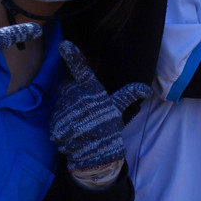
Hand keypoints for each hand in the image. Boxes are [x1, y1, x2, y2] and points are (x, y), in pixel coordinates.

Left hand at [50, 41, 150, 183]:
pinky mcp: (55, 124)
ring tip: (79, 123)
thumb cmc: (109, 129)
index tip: (65, 45)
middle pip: (67, 87)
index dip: (73, 56)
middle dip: (72, 95)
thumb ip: (128, 95)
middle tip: (84, 109)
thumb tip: (146, 89)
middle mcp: (76, 98)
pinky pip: (55, 120)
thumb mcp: (118, 110)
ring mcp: (64, 111)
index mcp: (91, 91)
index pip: (81, 70)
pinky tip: (72, 131)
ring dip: (67, 112)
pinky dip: (61, 125)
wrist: (96, 155)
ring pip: (61, 105)